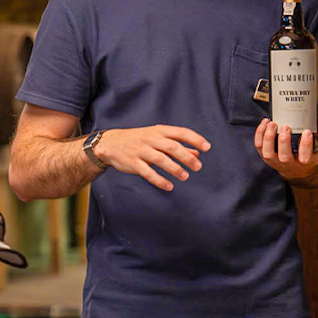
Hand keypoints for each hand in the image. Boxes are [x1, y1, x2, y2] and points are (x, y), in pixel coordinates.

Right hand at [92, 125, 210, 191]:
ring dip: (175, 169)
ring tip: (185, 176)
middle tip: (198, 167)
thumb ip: (177, 145)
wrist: (110, 144)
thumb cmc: (138, 139)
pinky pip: (148, 173)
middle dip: (187, 157)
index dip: (195, 139)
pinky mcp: (133, 163)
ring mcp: (141, 151)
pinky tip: (169, 186)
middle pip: (172, 146)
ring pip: (161, 159)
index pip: (180, 132)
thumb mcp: (157, 138)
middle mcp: (151, 139)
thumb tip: (197, 154)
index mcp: (159, 131)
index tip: (207, 147)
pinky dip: (159, 180)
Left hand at [255, 119, 317, 181]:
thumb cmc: (310, 157)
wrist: (296, 170)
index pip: (305, 158)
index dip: (305, 145)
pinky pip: (259, 147)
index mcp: (304, 163)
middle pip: (284, 157)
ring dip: (268, 138)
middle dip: (284, 141)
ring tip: (272, 123)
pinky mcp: (266, 155)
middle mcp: (288, 164)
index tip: (307, 131)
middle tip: (286, 126)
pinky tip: (265, 123)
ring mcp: (275, 161)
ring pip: (268, 153)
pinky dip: (259, 134)